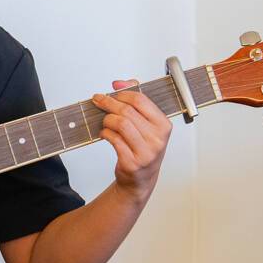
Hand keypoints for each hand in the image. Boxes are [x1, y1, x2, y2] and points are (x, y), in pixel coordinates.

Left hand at [93, 78, 171, 200]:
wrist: (141, 179)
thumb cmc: (144, 147)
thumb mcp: (147, 124)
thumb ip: (137, 100)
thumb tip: (120, 83)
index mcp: (164, 125)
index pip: (141, 100)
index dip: (122, 93)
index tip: (111, 92)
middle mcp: (157, 138)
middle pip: (127, 111)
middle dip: (109, 103)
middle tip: (98, 101)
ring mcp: (145, 152)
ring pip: (119, 124)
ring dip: (107, 120)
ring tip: (105, 122)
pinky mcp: (132, 162)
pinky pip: (113, 140)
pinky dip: (105, 134)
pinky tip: (104, 134)